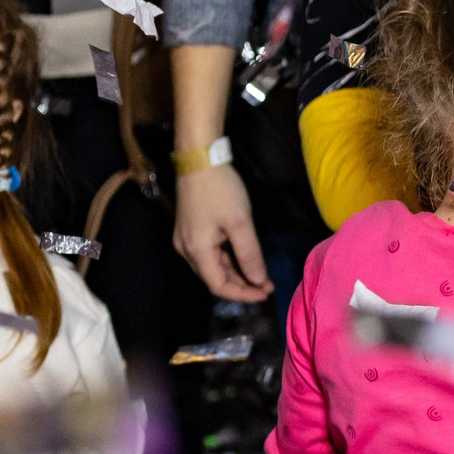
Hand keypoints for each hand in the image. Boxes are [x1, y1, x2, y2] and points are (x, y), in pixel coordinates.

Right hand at [172, 163, 274, 301]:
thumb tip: (257, 280)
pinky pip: (210, 253)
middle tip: (268, 285)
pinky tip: (246, 260)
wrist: (199, 159)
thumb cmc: (221, 190)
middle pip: (214, 278)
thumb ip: (249, 255)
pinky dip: (228, 260)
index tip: (266, 293)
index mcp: (196, 250)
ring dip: (236, 273)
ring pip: (213, 266)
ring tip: (261, 276)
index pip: (218, 285)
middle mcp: (186, 249)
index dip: (243, 294)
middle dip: (242, 285)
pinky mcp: (190, 230)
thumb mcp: (240, 223)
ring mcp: (186, 240)